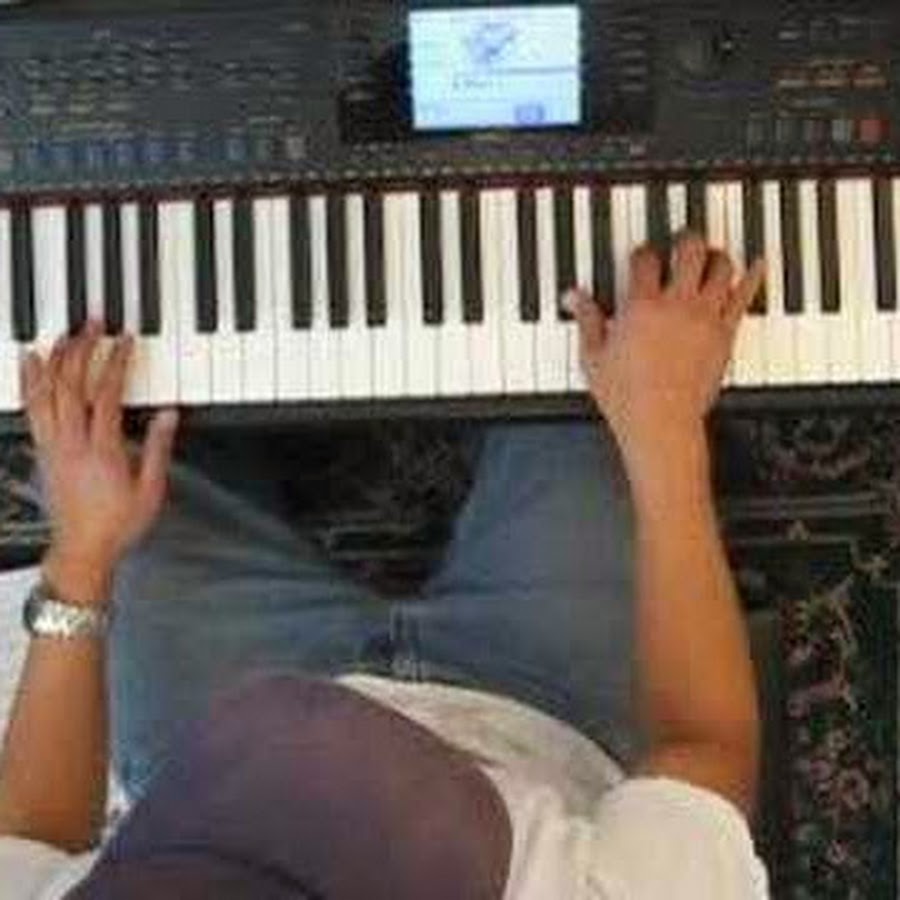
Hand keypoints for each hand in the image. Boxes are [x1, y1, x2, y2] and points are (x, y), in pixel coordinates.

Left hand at [22, 322, 178, 584]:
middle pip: (71, 384)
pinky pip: (32, 408)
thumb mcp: (151, 490)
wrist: (82, 550)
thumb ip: (157, 448)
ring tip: (63, 334)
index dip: (115, 362)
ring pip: (46, 393)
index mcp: (101, 450)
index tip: (124, 340)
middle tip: (92, 324)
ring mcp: (52, 446)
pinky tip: (33, 364)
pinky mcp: (42, 451)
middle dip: (82, 348)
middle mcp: (72, 443)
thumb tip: (167, 415)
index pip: (106, 393)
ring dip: (54, 359)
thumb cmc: (116, 524)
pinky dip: (31, 381)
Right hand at [565, 231, 765, 458]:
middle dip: (684, 241)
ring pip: (721, 266)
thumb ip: (586, 320)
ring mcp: (704, 318)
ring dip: (716, 256)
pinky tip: (757, 264)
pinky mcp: (725, 334)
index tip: (641, 257)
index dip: (643, 253)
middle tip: (680, 242)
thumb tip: (573, 297)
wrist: (661, 423)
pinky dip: (753, 276)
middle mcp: (676, 305)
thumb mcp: (593, 357)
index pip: (645, 260)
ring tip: (710, 255)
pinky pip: (744, 297)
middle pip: (688, 250)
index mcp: (641, 306)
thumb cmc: (627, 397)